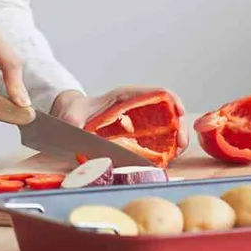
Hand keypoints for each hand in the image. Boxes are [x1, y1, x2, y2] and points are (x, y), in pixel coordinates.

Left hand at [52, 86, 190, 154]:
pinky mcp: (139, 134)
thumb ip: (74, 125)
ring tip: (176, 153)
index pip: (157, 92)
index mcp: (125, 97)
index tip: (180, 113)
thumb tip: (81, 137)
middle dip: (180, 126)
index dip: (173, 100)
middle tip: (181, 144)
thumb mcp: (71, 117)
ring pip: (167, 126)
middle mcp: (137, 106)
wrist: (70, 118)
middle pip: (168, 110)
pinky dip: (166, 148)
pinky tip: (166, 159)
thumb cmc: (73, 113)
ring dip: (176, 139)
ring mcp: (140, 120)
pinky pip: (158, 139)